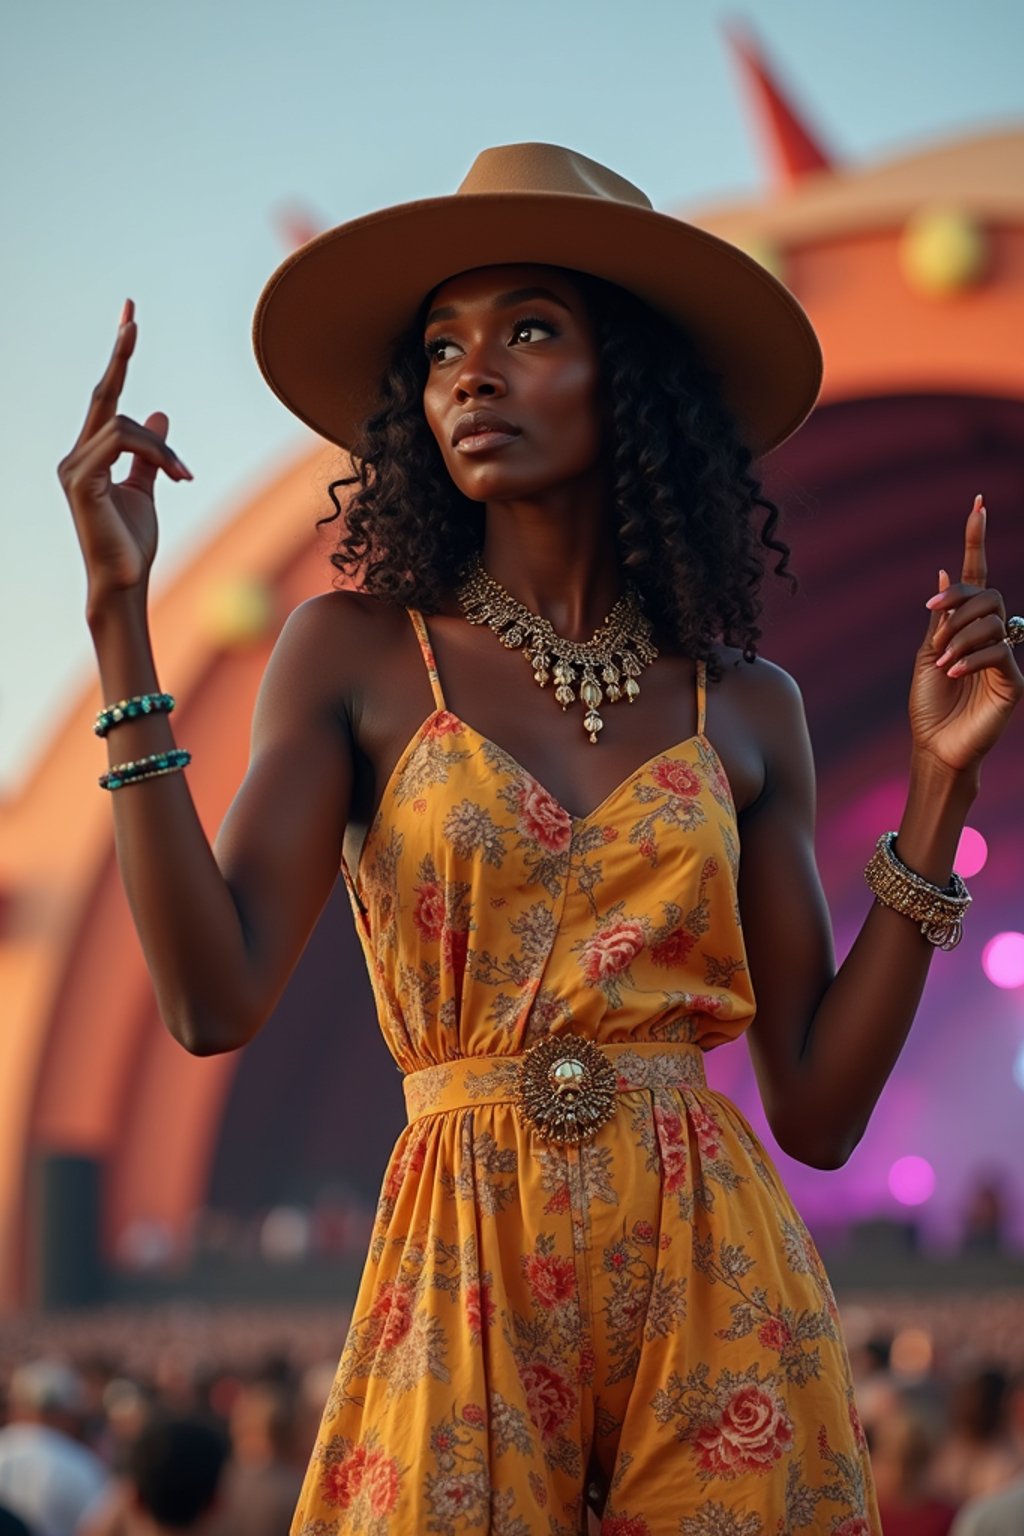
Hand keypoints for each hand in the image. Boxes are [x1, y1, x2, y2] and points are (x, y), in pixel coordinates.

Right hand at [57, 300, 191, 610]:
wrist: (124, 581)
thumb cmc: (132, 543)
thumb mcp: (148, 488)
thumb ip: (152, 455)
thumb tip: (162, 413)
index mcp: (90, 455)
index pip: (105, 398)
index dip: (118, 358)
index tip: (128, 320)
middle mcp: (75, 456)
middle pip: (103, 394)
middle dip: (119, 353)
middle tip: (132, 315)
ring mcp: (74, 468)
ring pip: (123, 425)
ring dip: (162, 448)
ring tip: (183, 476)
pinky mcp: (82, 482)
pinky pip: (120, 444)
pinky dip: (155, 455)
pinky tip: (177, 476)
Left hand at [909, 495, 1022, 772]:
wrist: (934, 746)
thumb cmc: (930, 704)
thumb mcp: (926, 653)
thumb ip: (940, 616)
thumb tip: (944, 571)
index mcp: (967, 625)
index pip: (976, 575)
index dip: (976, 540)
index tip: (977, 503)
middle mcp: (992, 635)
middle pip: (986, 594)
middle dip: (957, 606)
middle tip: (935, 634)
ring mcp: (1006, 657)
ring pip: (992, 621)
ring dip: (958, 639)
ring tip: (942, 664)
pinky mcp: (1014, 682)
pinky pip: (999, 652)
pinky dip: (971, 658)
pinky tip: (954, 673)